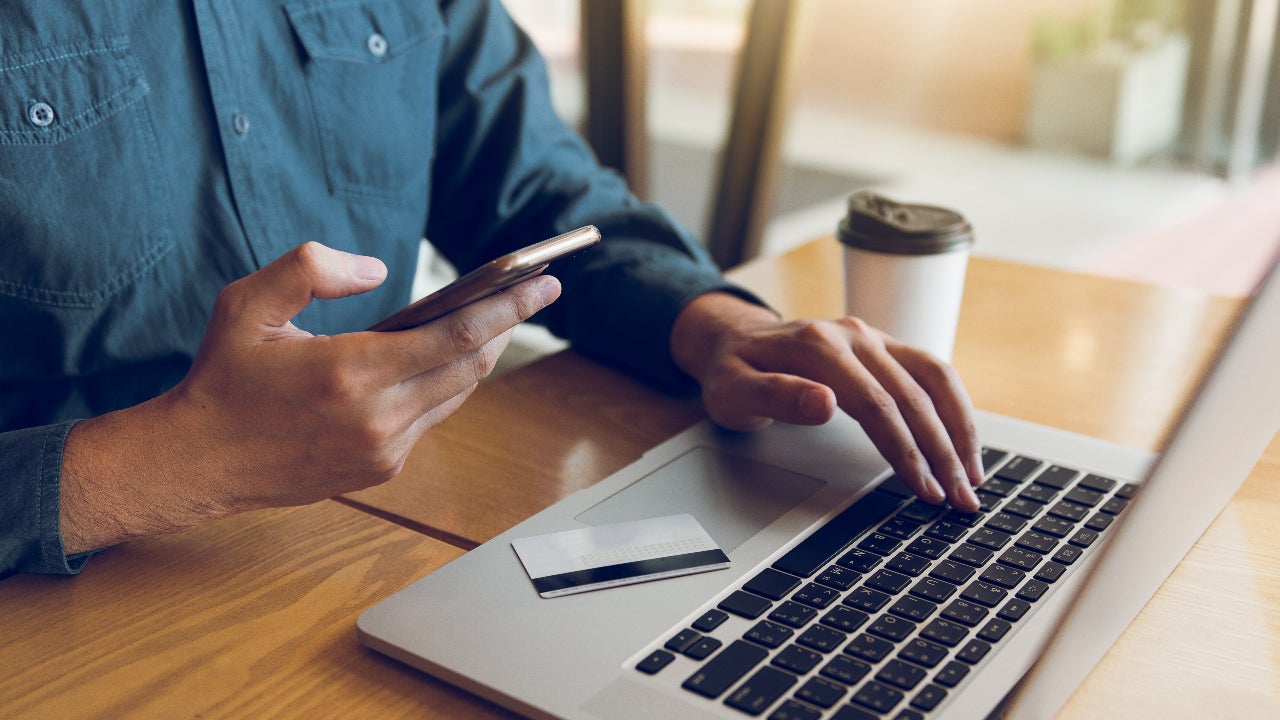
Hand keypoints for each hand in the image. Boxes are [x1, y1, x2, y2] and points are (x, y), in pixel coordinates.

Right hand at [60, 242, 560, 551]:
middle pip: (470, 367)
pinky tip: (445, 359)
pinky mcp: (381, 468)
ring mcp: (384, 449)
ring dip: (477, 357)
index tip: (545, 283)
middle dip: (506, 326)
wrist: (198, 462)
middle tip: (534, 292)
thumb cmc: (224, 377)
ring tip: (495, 319)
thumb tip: (377, 270)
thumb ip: (311, 268)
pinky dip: (443, 385)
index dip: (509, 308)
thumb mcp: (249, 303)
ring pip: (455, 395)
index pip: (457, 336)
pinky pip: (430, 419)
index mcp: (352, 372)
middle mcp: (378, 417)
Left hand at [670, 292, 983, 511]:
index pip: (878, 405)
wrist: (732, 339)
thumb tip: (825, 404)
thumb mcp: (734, 391)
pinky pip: (931, 371)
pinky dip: (954, 406)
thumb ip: (776, 397)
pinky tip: (964, 440)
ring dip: (961, 427)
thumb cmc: (732, 372)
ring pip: (935, 378)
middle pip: (914, 396)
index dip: (906, 451)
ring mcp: (872, 337)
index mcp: (819, 347)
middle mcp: (853, 335)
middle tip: (962, 500)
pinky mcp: (883, 346)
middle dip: (943, 452)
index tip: (926, 489)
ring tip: (975, 475)